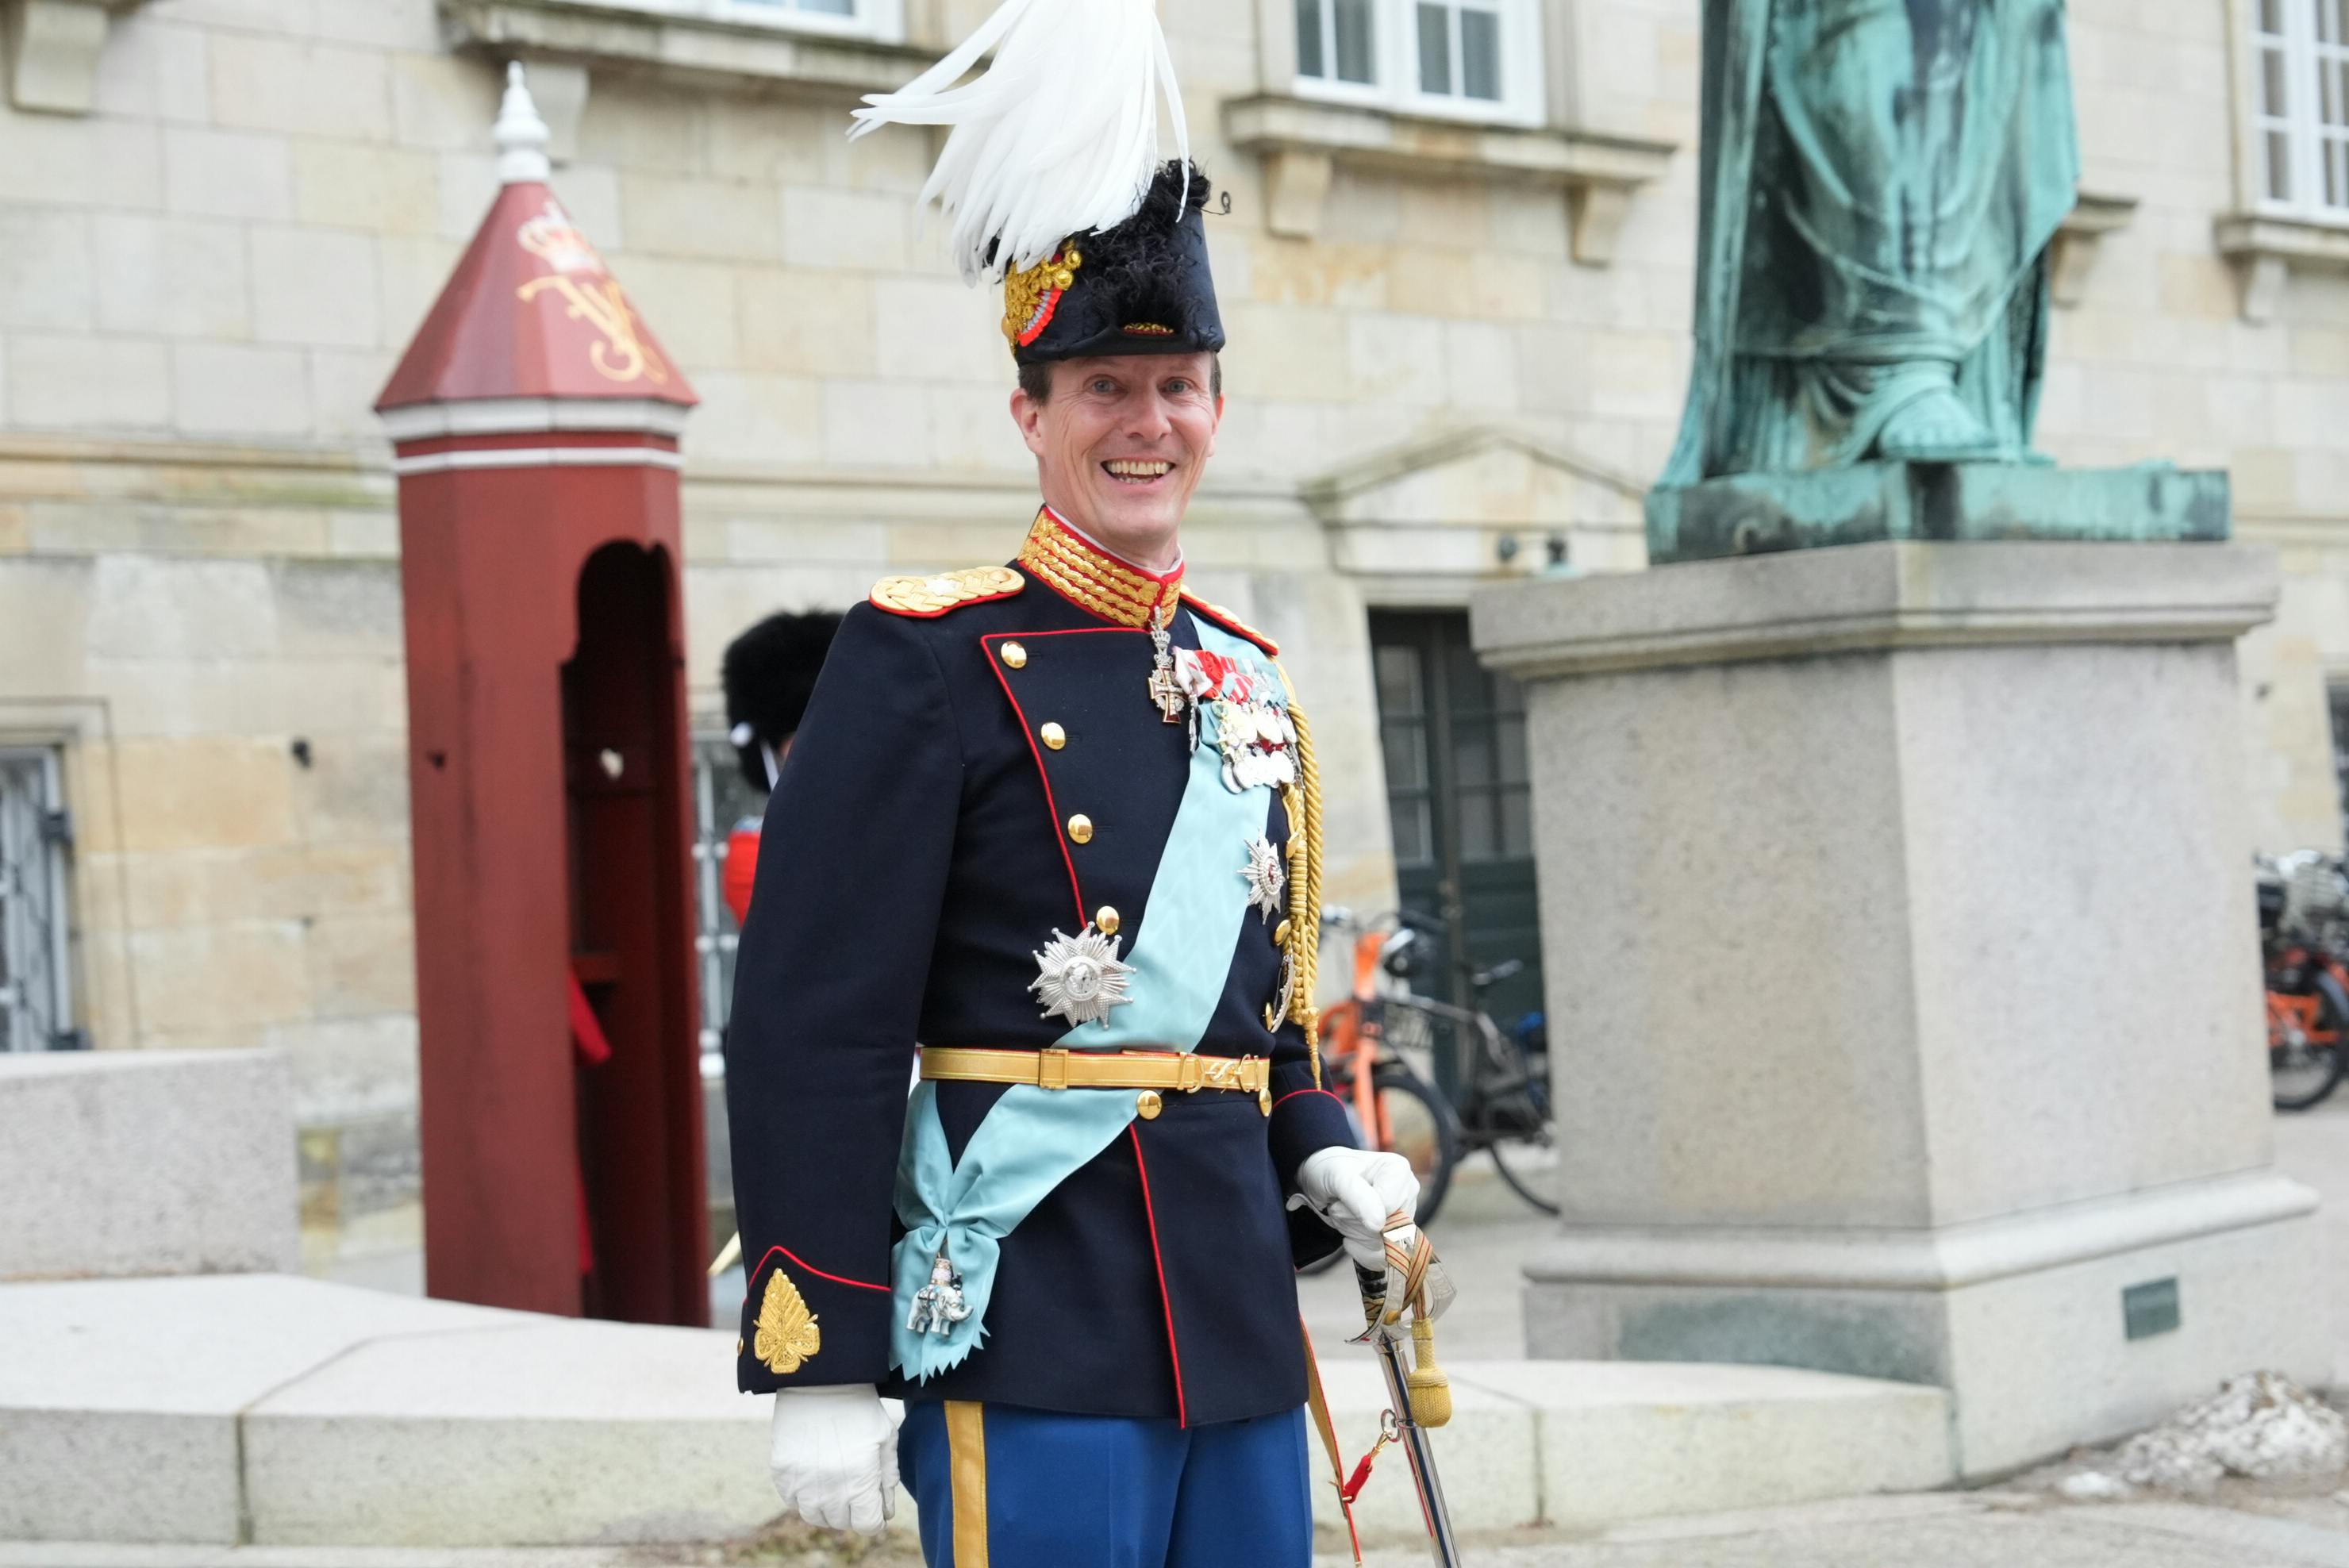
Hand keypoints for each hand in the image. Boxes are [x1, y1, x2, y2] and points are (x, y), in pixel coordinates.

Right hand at [769, 1385, 898, 1534]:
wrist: (820, 1380)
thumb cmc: (860, 1408)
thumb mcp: (885, 1438)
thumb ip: (888, 1478)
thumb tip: (885, 1511)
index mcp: (860, 1480)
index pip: (869, 1526)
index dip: (876, 1520)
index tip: (875, 1509)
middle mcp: (829, 1488)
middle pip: (843, 1523)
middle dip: (853, 1511)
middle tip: (855, 1490)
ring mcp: (802, 1482)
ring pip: (815, 1516)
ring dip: (827, 1508)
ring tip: (834, 1485)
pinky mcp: (781, 1473)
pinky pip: (793, 1501)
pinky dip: (804, 1496)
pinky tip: (814, 1476)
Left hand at [1295, 1146, 1419, 1271]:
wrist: (1324, 1182)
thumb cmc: (1331, 1171)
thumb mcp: (1336, 1176)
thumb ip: (1357, 1196)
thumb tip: (1378, 1225)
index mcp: (1399, 1170)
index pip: (1388, 1208)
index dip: (1359, 1210)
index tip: (1342, 1196)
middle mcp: (1408, 1193)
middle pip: (1386, 1228)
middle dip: (1354, 1223)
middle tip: (1340, 1206)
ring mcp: (1406, 1215)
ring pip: (1383, 1246)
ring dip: (1354, 1234)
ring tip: (1345, 1215)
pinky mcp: (1399, 1236)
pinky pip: (1382, 1257)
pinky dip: (1360, 1250)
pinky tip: (1349, 1236)